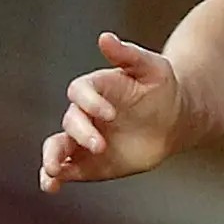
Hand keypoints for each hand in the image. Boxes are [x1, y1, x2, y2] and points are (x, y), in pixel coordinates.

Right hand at [38, 32, 185, 190]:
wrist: (171, 120)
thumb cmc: (161, 88)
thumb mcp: (152, 67)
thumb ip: (128, 54)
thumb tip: (104, 37)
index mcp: (96, 88)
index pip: (80, 91)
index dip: (90, 101)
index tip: (110, 114)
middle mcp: (85, 113)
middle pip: (70, 121)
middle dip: (81, 133)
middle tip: (100, 145)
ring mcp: (83, 139)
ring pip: (58, 147)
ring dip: (53, 158)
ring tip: (55, 170)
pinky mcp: (88, 162)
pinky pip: (66, 169)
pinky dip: (55, 177)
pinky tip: (52, 185)